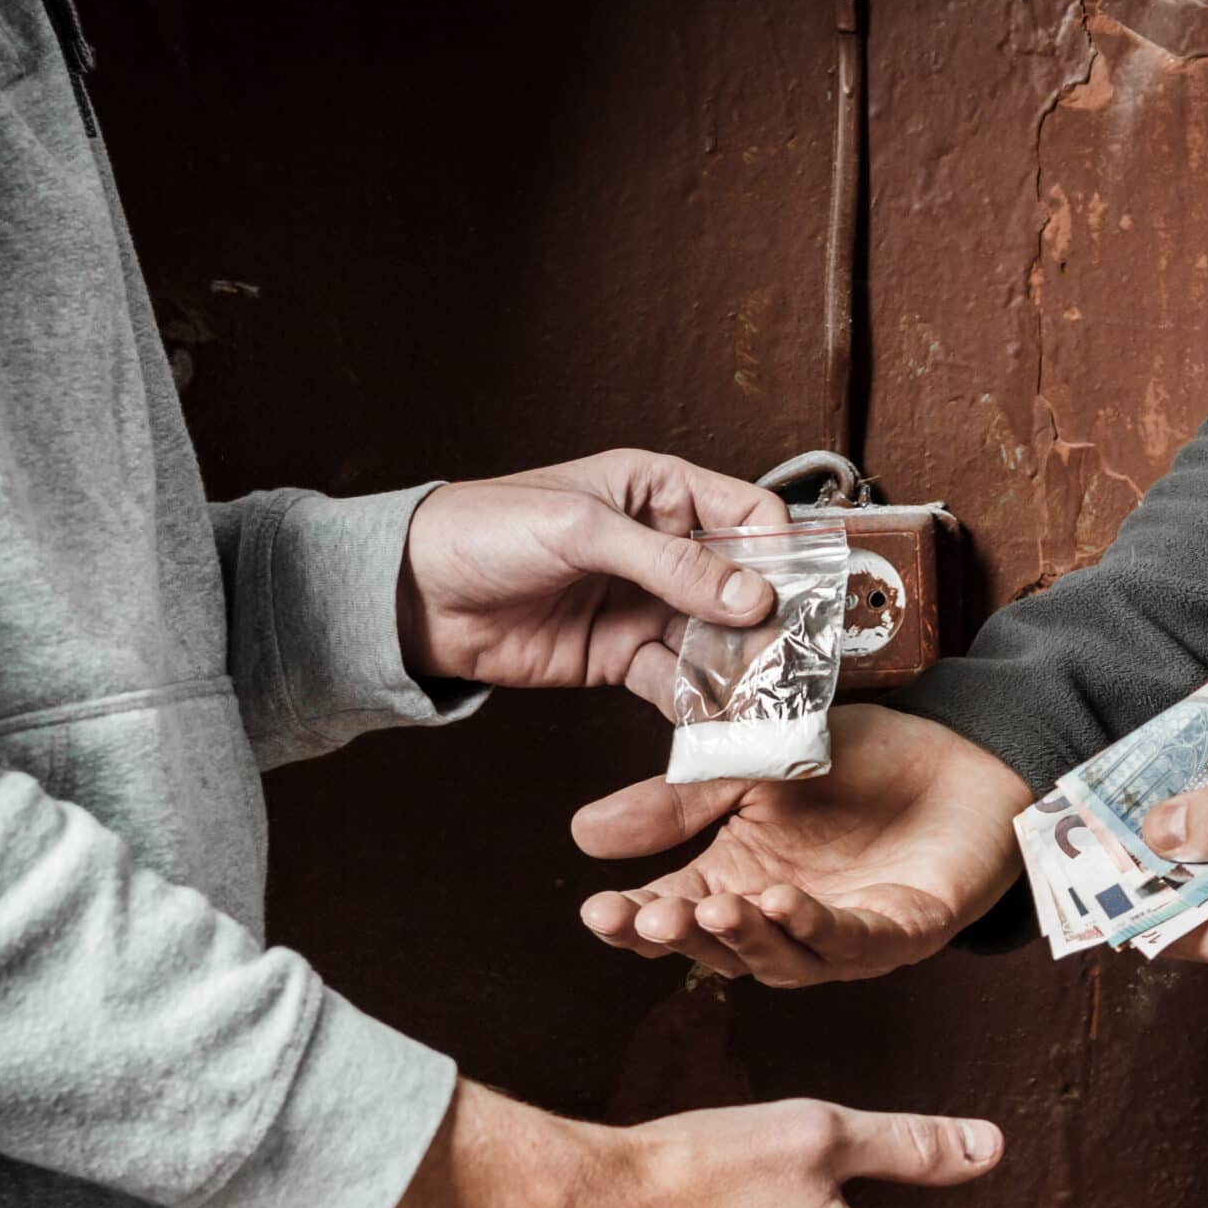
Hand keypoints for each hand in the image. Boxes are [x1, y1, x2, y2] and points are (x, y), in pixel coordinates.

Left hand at [398, 449, 785, 699]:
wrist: (415, 595)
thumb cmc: (487, 531)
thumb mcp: (582, 530)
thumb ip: (670, 564)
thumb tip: (752, 595)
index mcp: (659, 491)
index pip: (748, 514)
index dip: (778, 551)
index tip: (791, 592)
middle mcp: (663, 548)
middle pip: (742, 584)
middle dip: (767, 621)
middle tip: (788, 659)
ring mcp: (645, 605)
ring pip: (716, 638)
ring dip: (739, 667)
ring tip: (761, 697)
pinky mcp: (622, 656)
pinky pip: (677, 679)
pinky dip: (698, 699)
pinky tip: (715, 716)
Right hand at [574, 705, 1033, 985]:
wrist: (960, 748)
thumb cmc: (861, 764)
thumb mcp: (748, 767)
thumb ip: (677, 802)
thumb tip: (582, 835)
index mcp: (740, 882)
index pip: (675, 914)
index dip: (634, 921)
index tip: (595, 911)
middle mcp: (786, 921)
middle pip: (721, 948)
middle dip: (680, 936)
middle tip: (646, 918)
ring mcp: (845, 934)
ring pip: (784, 959)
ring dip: (744, 938)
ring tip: (711, 909)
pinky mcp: (904, 930)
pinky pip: (853, 939)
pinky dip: (815, 924)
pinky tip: (781, 901)